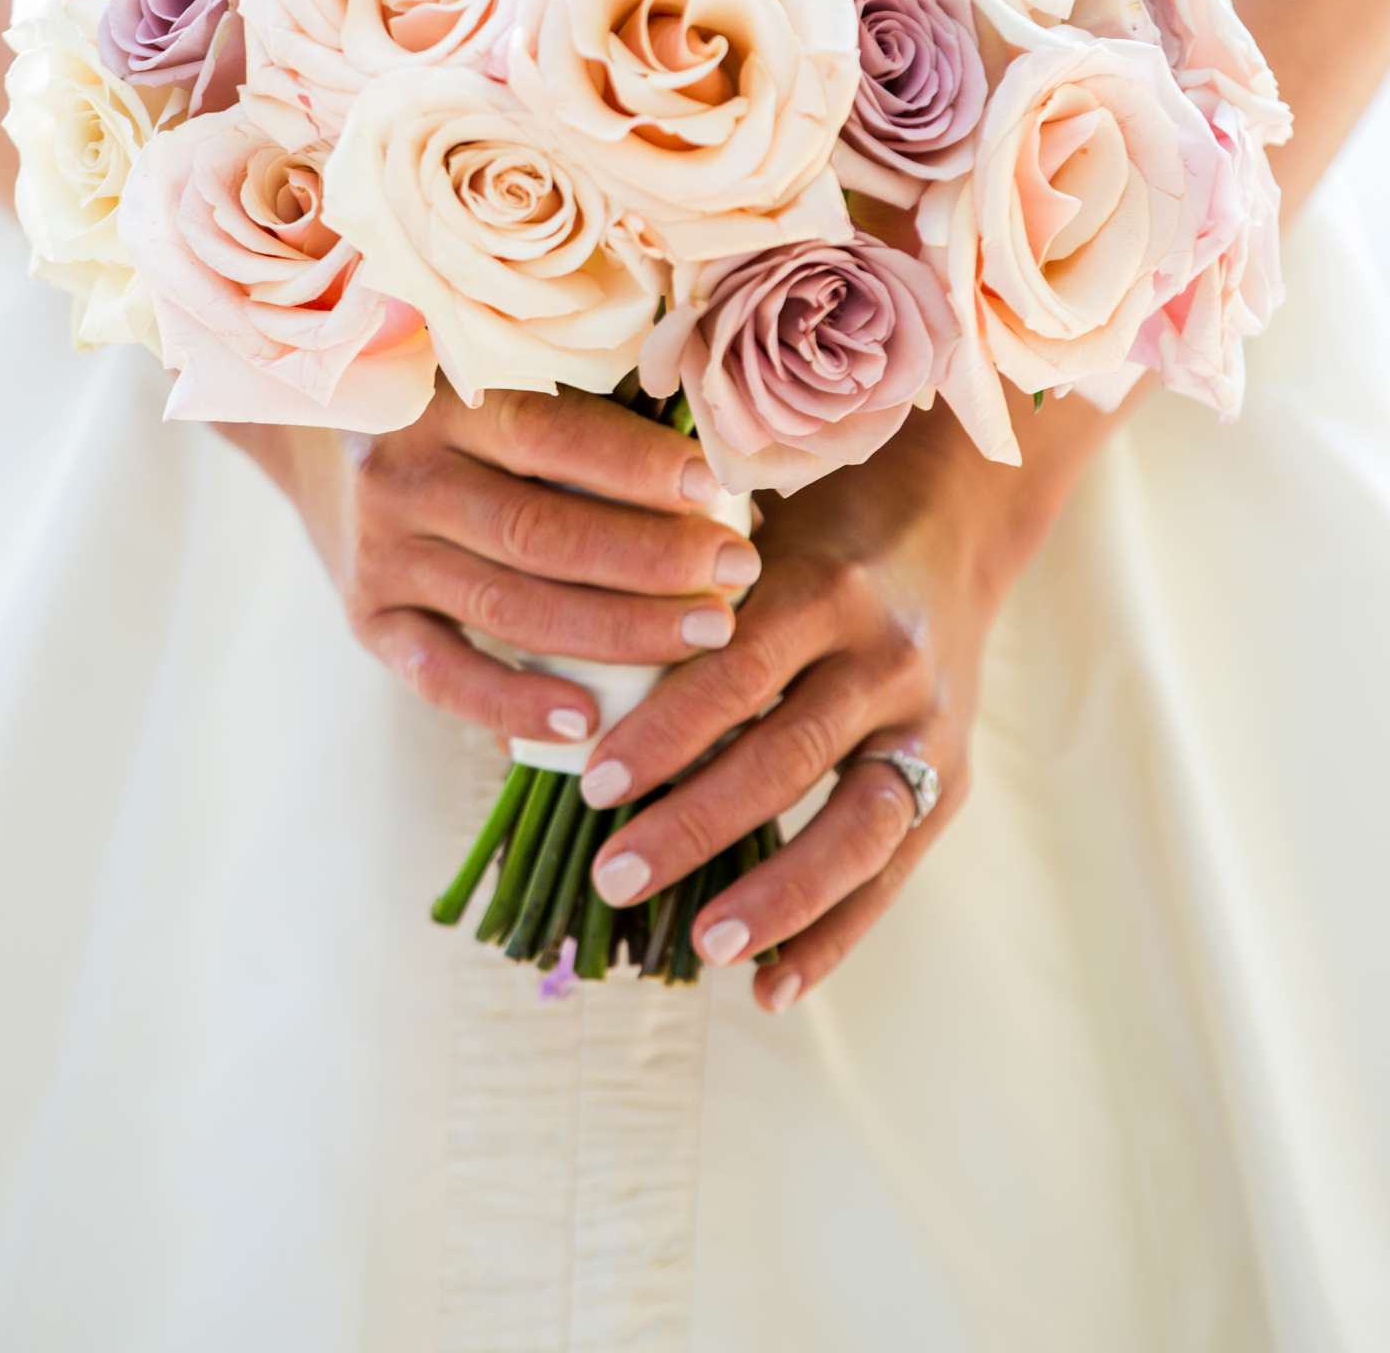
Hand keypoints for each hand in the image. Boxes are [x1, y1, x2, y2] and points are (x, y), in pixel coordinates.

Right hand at [239, 385, 758, 746]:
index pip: (554, 436)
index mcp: (443, 401)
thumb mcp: (493, 374)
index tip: (718, 491)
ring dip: (619, 629)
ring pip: (511, 606)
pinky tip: (585, 720)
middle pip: (543, 532)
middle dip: (653, 559)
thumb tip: (712, 445)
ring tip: (708, 635)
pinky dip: (512, 704)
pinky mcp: (369, 618)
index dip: (640, 466)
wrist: (313, 435)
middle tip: (737, 571)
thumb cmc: (450, 401)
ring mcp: (382, 554)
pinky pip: (443, 675)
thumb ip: (581, 400)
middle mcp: (405, 478)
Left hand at [575, 404, 1064, 1012]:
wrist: (949, 522)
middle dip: (698, 824)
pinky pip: (893, 868)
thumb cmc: (810, 529)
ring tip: (704, 947)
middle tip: (613, 875)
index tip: (591, 782)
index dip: (666, 730)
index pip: (736, 671)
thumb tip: (560, 698)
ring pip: (857, 823)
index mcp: (824, 586)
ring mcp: (928, 723)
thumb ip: (684, 608)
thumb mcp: (752, 536)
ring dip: (779, 895)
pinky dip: (836, 934)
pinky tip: (771, 988)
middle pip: (788, 754)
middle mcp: (885, 656)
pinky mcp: (952, 776)